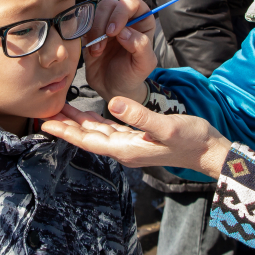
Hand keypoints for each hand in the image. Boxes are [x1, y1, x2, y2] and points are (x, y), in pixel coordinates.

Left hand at [42, 99, 231, 178]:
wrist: (210, 151)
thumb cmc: (191, 139)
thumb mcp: (166, 126)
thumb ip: (139, 116)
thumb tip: (112, 103)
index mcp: (127, 149)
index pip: (89, 141)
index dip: (67, 132)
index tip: (46, 124)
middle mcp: (125, 150)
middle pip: (88, 138)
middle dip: (66, 126)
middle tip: (44, 114)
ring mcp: (131, 146)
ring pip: (97, 133)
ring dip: (78, 123)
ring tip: (60, 111)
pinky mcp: (138, 139)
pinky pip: (110, 130)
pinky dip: (95, 122)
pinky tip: (88, 115)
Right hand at [83, 0, 156, 102]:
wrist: (112, 88)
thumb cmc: (132, 74)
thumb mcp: (144, 65)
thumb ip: (140, 46)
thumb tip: (125, 32)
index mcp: (142, 22)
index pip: (133, 2)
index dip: (122, 12)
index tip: (115, 32)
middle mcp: (125, 18)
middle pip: (113, 4)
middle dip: (105, 22)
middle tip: (103, 42)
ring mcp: (107, 23)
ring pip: (98, 11)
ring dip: (95, 30)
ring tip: (97, 51)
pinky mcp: (92, 30)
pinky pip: (85, 21)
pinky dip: (86, 34)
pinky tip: (91, 50)